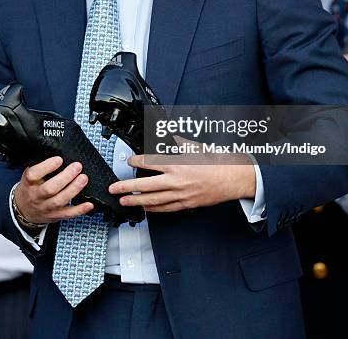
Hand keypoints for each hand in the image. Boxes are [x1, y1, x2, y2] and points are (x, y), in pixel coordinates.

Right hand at [14, 156, 92, 223]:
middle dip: (66, 177)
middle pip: (50, 189)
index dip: (46, 167)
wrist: (23, 209)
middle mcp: (36, 196)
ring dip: (74, 189)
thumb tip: (57, 151)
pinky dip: (79, 210)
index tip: (59, 159)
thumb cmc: (30, 187)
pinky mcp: (55, 215)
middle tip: (77, 166)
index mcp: (29, 183)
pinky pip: (68, 214)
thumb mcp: (30, 175)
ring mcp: (46, 207)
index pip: (34, 175)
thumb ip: (41, 165)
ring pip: (59, 200)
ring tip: (84, 178)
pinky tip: (89, 204)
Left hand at [108, 152, 255, 212]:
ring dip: (136, 201)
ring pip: (153, 201)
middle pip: (146, 185)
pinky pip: (166, 209)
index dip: (136, 161)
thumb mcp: (195, 147)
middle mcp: (176, 181)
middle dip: (127, 187)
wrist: (232, 179)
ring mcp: (181, 195)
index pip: (150, 162)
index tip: (129, 161)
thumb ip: (179, 143)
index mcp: (177, 164)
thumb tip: (168, 137)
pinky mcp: (186, 204)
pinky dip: (154, 209)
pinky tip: (145, 209)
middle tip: (114, 189)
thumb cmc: (216, 162)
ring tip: (124, 201)